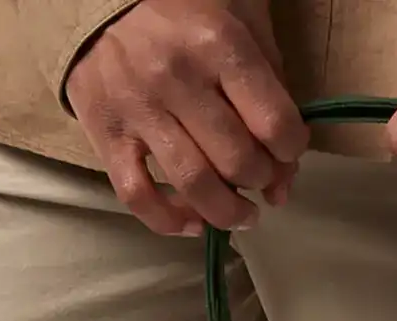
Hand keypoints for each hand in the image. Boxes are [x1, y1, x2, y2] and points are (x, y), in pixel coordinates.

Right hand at [67, 0, 308, 235]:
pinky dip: (169, 221)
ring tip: (241, 213)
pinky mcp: (105, 133)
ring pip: (194, 185)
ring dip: (227, 212)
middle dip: (260, 180)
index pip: (275, 124)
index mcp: (219, 42)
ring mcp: (138, 108)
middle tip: (260, 177)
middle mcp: (177, 77)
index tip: (286, 151)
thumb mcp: (242, 19)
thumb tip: (284, 178)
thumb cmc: (184, 8)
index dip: (291, 150)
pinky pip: (138, 196)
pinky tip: (193, 223)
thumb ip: (274, 89)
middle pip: (237, 161)